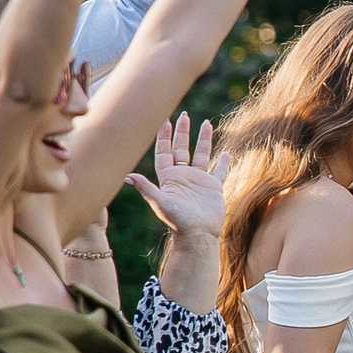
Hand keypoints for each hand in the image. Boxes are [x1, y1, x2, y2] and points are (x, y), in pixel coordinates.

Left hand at [125, 112, 227, 240]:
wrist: (198, 236)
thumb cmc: (178, 222)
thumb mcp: (161, 203)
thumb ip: (146, 188)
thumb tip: (127, 176)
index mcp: (169, 178)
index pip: (165, 152)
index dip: (164, 137)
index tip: (164, 120)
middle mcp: (183, 177)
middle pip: (182, 149)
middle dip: (182, 132)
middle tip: (183, 115)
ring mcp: (199, 182)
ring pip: (201, 155)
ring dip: (203, 140)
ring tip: (206, 123)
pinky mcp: (213, 189)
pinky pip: (218, 171)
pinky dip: (222, 162)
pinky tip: (226, 153)